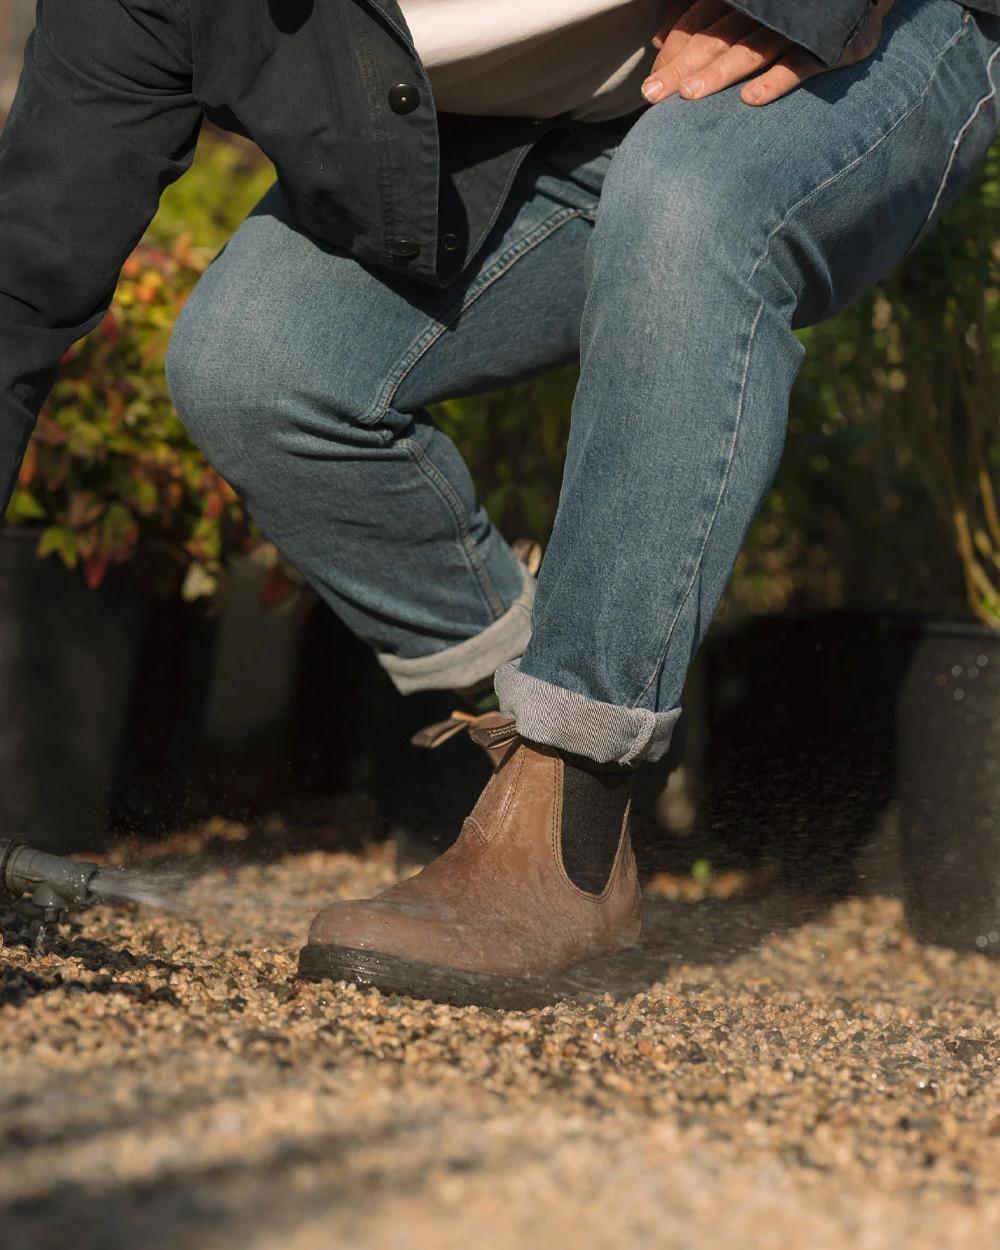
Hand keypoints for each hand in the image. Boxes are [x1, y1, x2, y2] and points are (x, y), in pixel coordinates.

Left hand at [642, 0, 895, 106]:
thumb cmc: (792, 10)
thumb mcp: (747, 11)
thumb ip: (705, 24)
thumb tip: (661, 40)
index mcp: (741, 2)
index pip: (700, 26)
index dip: (674, 54)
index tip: (650, 85)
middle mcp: (764, 11)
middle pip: (716, 40)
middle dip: (682, 68)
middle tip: (652, 96)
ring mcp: (794, 27)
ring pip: (750, 51)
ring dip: (719, 74)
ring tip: (690, 95)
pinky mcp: (826, 44)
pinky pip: (799, 64)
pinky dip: (775, 81)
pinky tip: (751, 100)